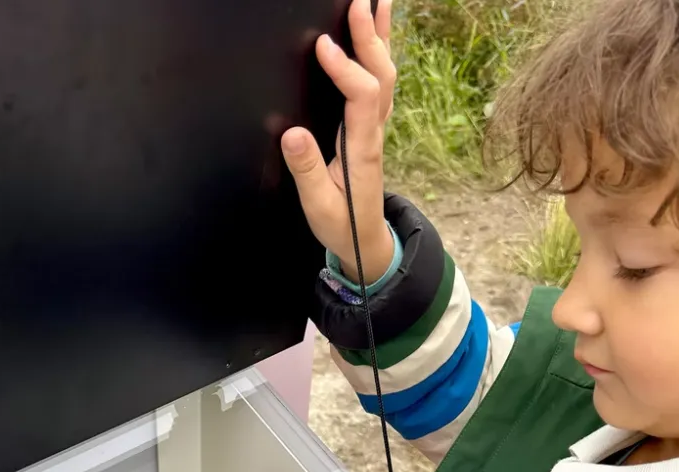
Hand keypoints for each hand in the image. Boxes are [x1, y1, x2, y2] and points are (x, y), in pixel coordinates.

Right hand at [281, 0, 395, 283]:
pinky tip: (374, 35)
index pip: (362, 97)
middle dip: (369, 38)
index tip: (323, 47)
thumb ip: (306, 171)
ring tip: (376, 2)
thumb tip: (292, 134)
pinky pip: (380, 83)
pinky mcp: (371, 128)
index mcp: (361, 150)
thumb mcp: (318, 206)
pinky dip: (378, 53)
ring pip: (386, 75)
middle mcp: (374, 133)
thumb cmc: (340, 225)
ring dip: (381, 37)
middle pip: (381, 76)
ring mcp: (376, 129)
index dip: (345, 69)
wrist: (364, 241)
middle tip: (357, 4)